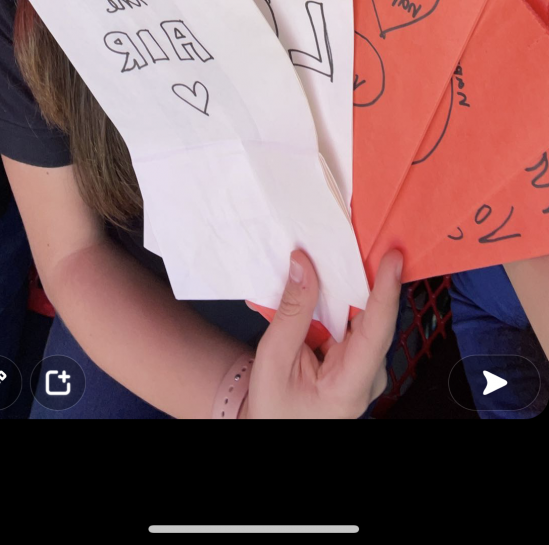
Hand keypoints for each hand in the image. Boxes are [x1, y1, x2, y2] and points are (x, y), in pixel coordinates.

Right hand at [243, 248, 402, 418]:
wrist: (274, 426)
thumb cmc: (274, 405)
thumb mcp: (274, 359)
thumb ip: (292, 311)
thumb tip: (304, 263)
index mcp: (350, 387)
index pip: (376, 333)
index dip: (386, 291)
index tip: (393, 257)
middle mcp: (368, 378)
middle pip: (374, 319)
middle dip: (366, 278)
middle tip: (356, 240)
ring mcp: (366, 369)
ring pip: (366, 318)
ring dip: (351, 286)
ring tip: (336, 255)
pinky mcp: (358, 360)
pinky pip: (356, 322)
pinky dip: (342, 300)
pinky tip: (327, 280)